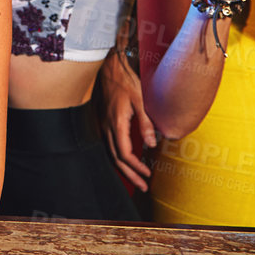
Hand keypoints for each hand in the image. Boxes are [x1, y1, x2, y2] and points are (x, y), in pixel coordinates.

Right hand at [98, 48, 154, 190]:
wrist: (111, 67)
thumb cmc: (126, 81)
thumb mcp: (140, 101)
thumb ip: (146, 123)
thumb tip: (152, 144)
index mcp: (116, 123)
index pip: (124, 154)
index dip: (136, 167)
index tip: (147, 174)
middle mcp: (107, 127)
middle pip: (116, 159)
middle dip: (130, 174)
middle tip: (143, 186)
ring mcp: (103, 124)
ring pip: (111, 153)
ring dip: (123, 168)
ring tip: (135, 179)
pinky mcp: (103, 121)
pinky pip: (109, 145)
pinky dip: (117, 157)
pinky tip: (124, 161)